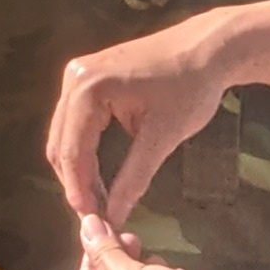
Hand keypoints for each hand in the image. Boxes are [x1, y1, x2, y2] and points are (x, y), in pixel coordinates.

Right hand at [45, 17, 232, 224]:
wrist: (209, 48)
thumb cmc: (191, 88)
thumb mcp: (163, 136)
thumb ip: (134, 178)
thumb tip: (115, 216)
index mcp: (88, 88)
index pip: (72, 150)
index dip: (78, 189)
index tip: (92, 221)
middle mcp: (74, 78)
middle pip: (61, 143)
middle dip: (76, 181)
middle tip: (96, 215)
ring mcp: (79, 75)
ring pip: (65, 134)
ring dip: (78, 168)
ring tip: (98, 200)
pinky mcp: (89, 77)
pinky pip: (75, 121)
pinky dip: (84, 149)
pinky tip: (99, 173)